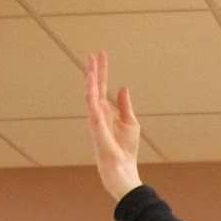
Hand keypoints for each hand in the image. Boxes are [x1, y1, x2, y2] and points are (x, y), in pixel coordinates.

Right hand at [85, 50, 142, 202]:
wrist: (122, 168)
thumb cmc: (126, 149)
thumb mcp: (130, 122)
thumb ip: (125, 105)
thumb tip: (122, 87)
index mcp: (107, 111)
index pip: (103, 86)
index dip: (103, 71)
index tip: (101, 54)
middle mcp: (98, 112)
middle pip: (95, 86)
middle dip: (94, 70)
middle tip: (92, 53)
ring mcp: (95, 118)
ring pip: (91, 93)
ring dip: (90, 78)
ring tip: (90, 62)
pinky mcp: (95, 125)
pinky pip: (91, 106)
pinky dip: (91, 93)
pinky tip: (91, 81)